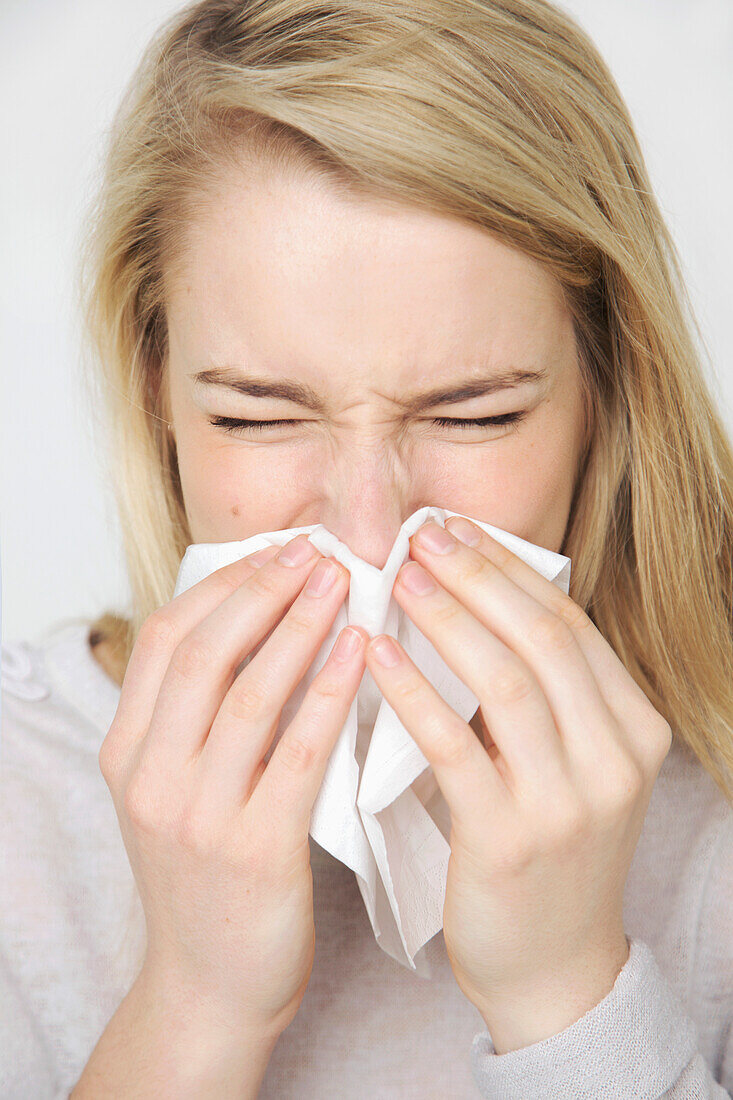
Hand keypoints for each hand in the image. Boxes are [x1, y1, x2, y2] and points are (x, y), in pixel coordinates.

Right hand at [98, 534, 367, 1038]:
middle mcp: (151, 777)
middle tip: (316, 549)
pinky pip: (296, 752)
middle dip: (263, 590)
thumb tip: (261, 627)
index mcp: (128, 753)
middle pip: (204, 653)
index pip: (163, 640)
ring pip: (249, 692)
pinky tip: (359, 652)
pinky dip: (327, 692)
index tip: (275, 552)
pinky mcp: (253, 850)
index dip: (223, 586)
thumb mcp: (176, 791)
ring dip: (300, 626)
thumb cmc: (208, 878)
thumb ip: (198, 719)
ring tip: (343, 581)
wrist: (211, 985)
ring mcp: (197, 815)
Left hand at [364, 517, 671, 1047]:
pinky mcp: (511, 839)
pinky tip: (375, 656)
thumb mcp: (569, 765)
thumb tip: (466, 600)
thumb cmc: (547, 851)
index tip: (454, 528)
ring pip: (506, 682)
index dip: (507, 569)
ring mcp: (569, 802)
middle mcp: (615, 759)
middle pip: (542, 639)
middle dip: (477, 577)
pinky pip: (457, 747)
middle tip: (420, 537)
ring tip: (398, 578)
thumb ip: (540, 696)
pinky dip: (415, 693)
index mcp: (633, 728)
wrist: (553, 968)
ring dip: (447, 620)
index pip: (568, 623)